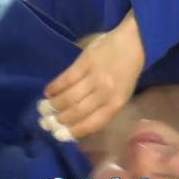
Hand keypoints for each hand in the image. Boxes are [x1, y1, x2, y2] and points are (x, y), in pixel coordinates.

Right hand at [44, 12, 145, 137]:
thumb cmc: (126, 72)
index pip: (92, 124)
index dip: (73, 131)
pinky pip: (67, 78)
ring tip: (45, 108)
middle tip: (47, 122)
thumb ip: (104, 108)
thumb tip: (79, 123)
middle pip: (77, 112)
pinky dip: (55, 87)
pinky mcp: (86, 61)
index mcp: (116, 103)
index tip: (58, 136)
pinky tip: (48, 91)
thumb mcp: (121, 94)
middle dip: (60, 120)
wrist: (134, 42)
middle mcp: (105, 93)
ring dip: (54, 105)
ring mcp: (95, 76)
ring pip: (70, 97)